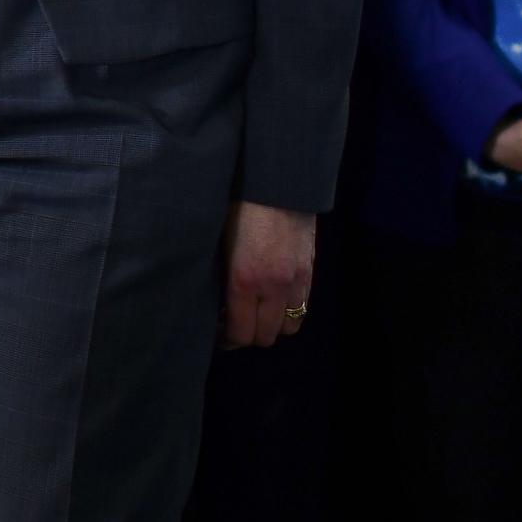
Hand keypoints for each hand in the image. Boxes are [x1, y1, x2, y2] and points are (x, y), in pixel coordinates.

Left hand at [221, 201, 314, 349]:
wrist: (278, 180)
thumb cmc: (237, 204)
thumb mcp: (218, 239)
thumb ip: (218, 272)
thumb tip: (212, 297)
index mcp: (243, 279)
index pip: (240, 333)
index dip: (227, 340)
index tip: (215, 335)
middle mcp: (273, 286)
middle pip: (265, 336)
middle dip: (247, 336)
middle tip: (231, 324)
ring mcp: (295, 280)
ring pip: (288, 327)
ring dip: (271, 326)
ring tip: (255, 313)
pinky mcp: (309, 271)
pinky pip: (303, 307)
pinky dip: (288, 311)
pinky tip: (273, 299)